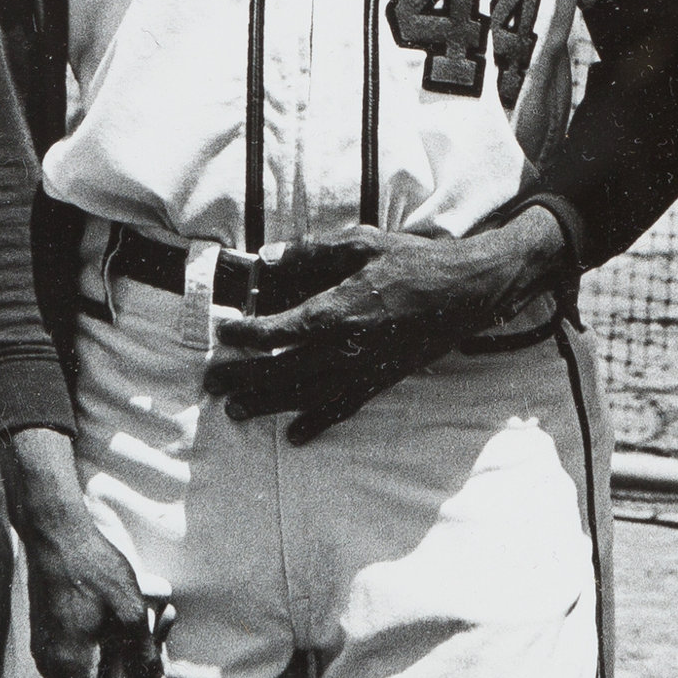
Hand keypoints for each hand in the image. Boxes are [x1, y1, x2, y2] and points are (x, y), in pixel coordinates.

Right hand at [1, 431, 170, 677]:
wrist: (55, 534)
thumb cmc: (94, 572)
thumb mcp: (131, 616)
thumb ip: (143, 659)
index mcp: (71, 670)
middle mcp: (54, 665)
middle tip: (155, 670)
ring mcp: (50, 648)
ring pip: (92, 673)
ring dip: (124, 661)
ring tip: (155, 623)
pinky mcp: (53, 631)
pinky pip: (85, 653)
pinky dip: (112, 644)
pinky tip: (137, 613)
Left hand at [202, 222, 552, 443]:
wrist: (466, 291)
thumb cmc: (416, 261)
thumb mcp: (365, 242)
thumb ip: (315, 250)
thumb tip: (268, 258)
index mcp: (340, 309)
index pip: (280, 329)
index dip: (247, 333)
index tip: (222, 332)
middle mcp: (348, 346)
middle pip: (283, 369)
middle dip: (243, 376)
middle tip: (211, 382)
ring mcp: (365, 368)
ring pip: (307, 394)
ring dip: (268, 404)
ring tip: (236, 410)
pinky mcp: (382, 379)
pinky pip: (344, 406)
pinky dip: (318, 422)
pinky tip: (295, 435)